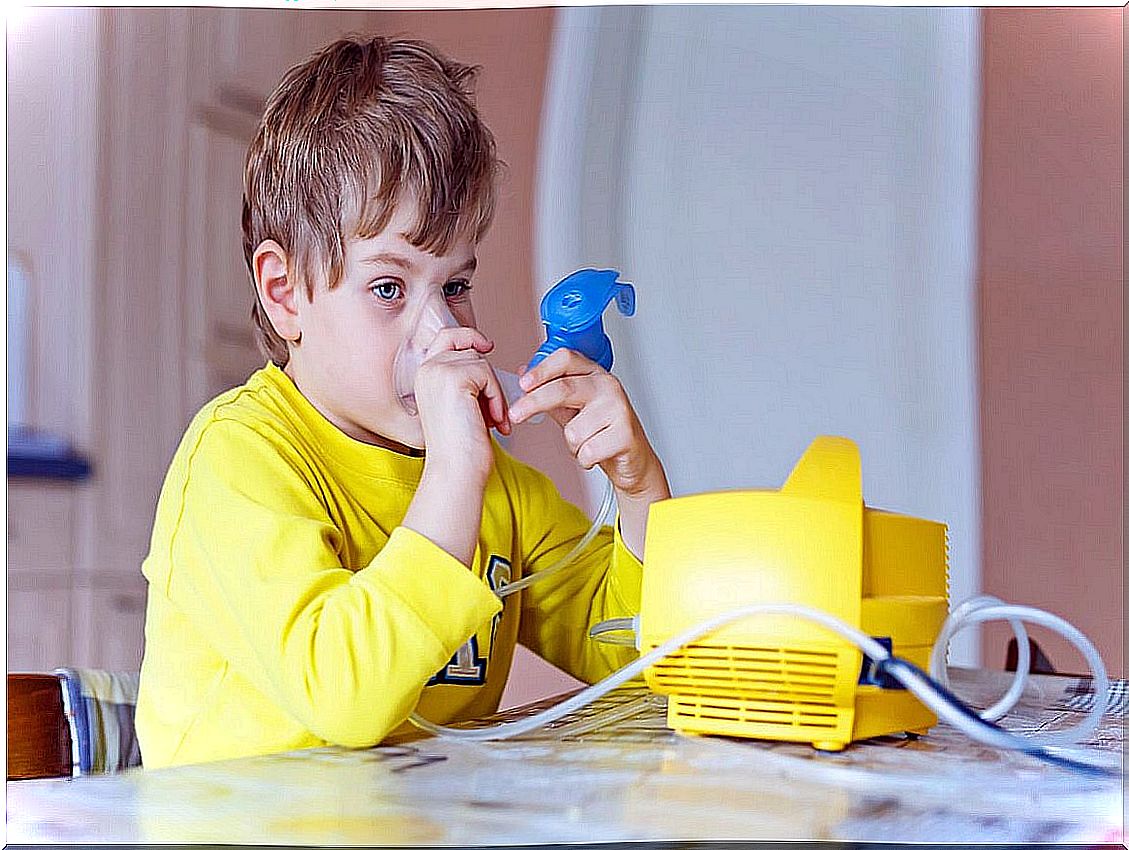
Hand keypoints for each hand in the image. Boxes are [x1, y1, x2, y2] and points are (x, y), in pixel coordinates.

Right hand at [412, 327, 509, 482]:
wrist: (456, 470)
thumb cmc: (461, 448)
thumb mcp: (460, 404)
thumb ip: (465, 380)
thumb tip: (484, 357)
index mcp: (424, 376)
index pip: (446, 337)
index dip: (468, 336)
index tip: (487, 345)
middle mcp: (426, 369)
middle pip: (470, 350)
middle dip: (487, 378)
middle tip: (495, 410)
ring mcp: (438, 371)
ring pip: (481, 364)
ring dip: (494, 393)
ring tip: (493, 421)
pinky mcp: (453, 377)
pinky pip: (487, 374)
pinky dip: (496, 398)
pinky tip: (491, 421)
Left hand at [508, 348, 665, 498]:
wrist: (633, 460)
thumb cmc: (602, 431)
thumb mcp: (573, 408)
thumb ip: (549, 391)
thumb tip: (522, 373)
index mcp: (594, 374)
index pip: (566, 359)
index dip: (541, 369)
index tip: (523, 384)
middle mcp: (608, 386)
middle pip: (563, 388)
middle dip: (534, 402)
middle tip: (515, 415)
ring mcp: (619, 409)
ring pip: (573, 430)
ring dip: (572, 445)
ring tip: (587, 443)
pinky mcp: (625, 434)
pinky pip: (586, 451)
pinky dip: (585, 459)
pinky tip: (597, 454)